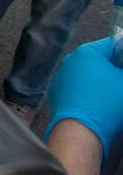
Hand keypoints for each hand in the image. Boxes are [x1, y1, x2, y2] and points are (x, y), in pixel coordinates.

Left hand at [47, 37, 122, 160]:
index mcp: (86, 52)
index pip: (112, 44)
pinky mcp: (58, 95)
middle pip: (99, 60)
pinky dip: (89, 93)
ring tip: (113, 95)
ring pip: (88, 75)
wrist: (81, 131)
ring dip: (102, 82)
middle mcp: (70, 62)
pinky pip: (78, 89)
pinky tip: (99, 104)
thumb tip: (119, 73)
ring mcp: (61, 78)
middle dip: (115, 69)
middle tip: (121, 81)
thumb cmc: (106, 105)